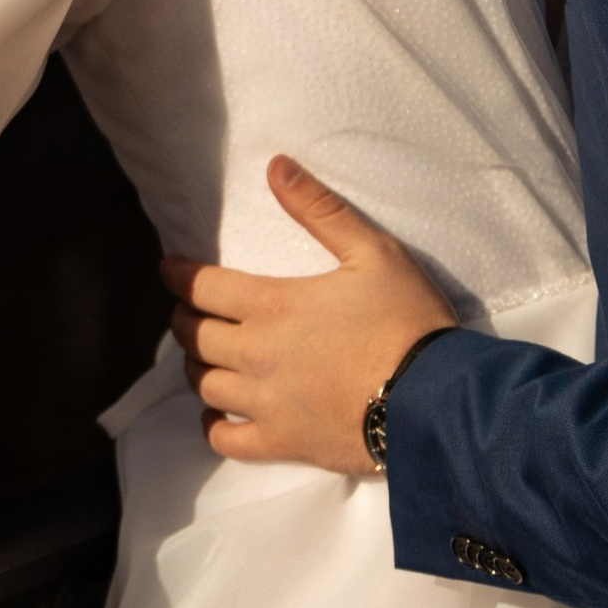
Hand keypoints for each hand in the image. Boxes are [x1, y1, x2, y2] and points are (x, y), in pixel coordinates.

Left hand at [164, 156, 456, 473]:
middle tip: (188, 313)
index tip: (168, 269)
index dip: (178, 275)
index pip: (201, 286)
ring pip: (204, 385)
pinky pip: (226, 440)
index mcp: (273, 304)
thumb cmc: (409, 321)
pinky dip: (213, 427)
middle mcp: (257, 353)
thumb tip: (275, 165)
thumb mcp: (373, 252)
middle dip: (184, 320)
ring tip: (204, 358)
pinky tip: (217, 416)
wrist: (439, 401)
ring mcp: (266, 402)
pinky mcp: (283, 442)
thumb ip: (320, 209)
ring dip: (197, 368)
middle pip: (194, 337)